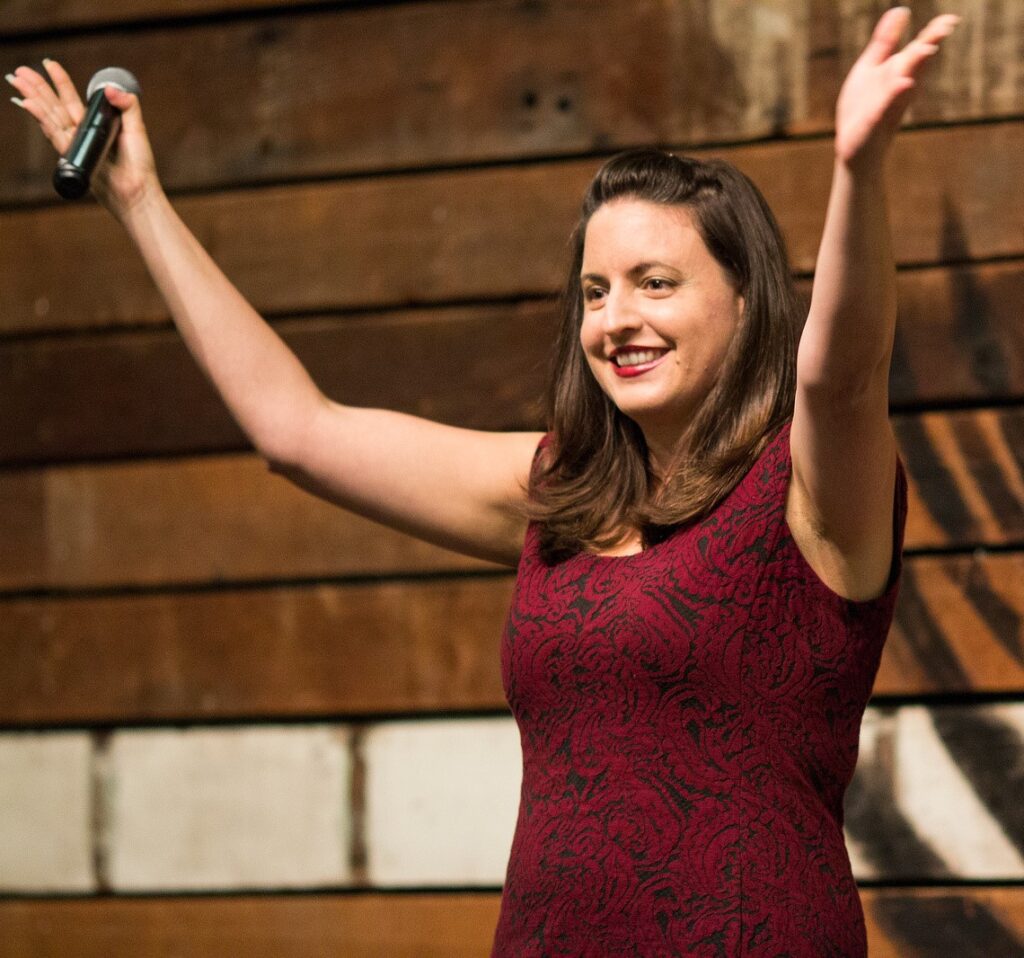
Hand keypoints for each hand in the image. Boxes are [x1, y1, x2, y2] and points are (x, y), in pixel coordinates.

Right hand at [7, 59, 160, 219]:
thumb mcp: (137, 130)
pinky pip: (54, 133)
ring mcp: (76, 144)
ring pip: (50, 116)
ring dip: (33, 98)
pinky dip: (41, 118)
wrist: (137, 191)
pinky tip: (29, 104)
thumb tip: (109, 88)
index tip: (48, 64)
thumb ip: (128, 106)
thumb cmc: (139, 166)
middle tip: (20, 71)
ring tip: (17, 81)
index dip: (60, 82)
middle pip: (55, 105)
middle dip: (37, 87)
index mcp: (95, 124)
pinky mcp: (73, 154)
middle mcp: (82, 133)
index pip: (73, 100)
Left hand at [835, 7, 959, 171]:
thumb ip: (885, 42)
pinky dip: (894, 95)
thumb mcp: (871, 68)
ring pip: (905, 83)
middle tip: (945, 27)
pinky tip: (903, 82)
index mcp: (900, 71)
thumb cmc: (865, 107)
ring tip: (926, 49)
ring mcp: (888, 105)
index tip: (950, 21)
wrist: (856, 149)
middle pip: (917, 63)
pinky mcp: (873, 122)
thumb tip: (902, 9)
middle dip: (929, 45)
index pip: (921, 49)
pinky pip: (885, 107)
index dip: (935, 34)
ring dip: (915, 66)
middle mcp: (899, 87)